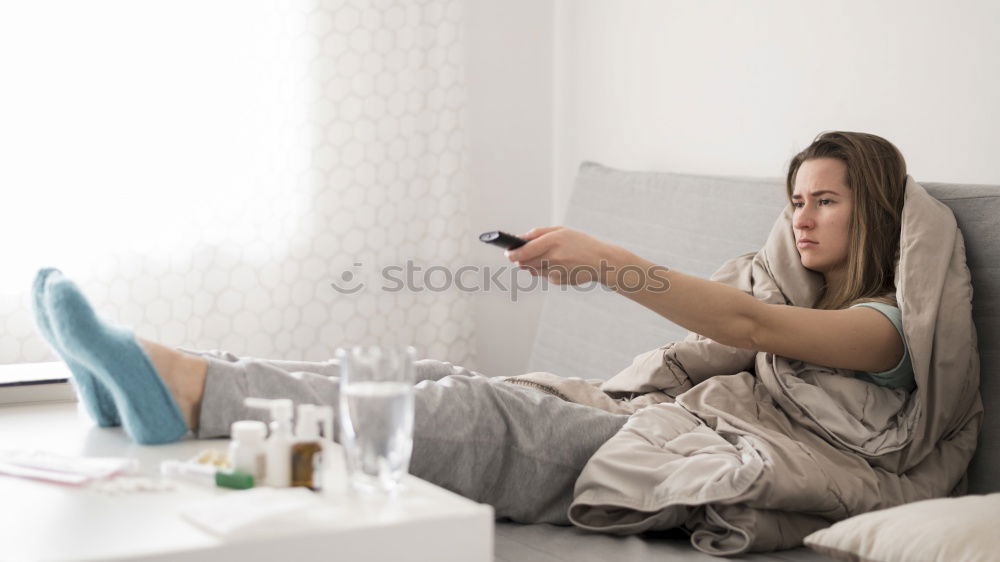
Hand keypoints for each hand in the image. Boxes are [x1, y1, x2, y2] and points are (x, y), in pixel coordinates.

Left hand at [504, 226, 618, 285]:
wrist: (601, 261)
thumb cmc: (580, 243)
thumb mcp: (562, 231)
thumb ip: (539, 233)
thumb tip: (519, 239)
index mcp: (553, 241)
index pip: (524, 251)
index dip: (512, 253)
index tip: (507, 253)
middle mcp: (553, 257)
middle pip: (524, 262)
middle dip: (519, 259)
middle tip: (516, 255)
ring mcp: (555, 271)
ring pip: (532, 269)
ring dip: (532, 264)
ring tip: (544, 257)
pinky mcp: (558, 281)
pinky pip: (544, 275)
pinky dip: (546, 270)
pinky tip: (559, 265)